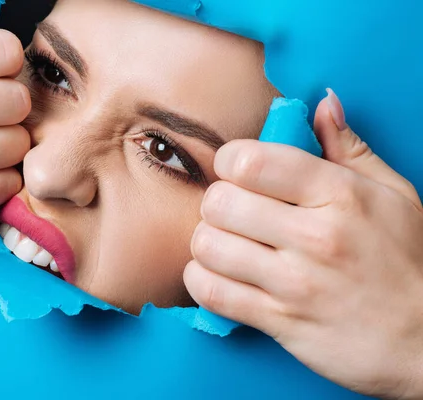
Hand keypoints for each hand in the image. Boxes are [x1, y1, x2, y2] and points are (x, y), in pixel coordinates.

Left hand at [185, 89, 422, 398]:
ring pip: (207, 246)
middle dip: (216, 202)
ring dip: (207, 242)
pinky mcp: (279, 322)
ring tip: (225, 243)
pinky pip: (211, 293)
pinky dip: (201, 280)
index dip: (230, 160)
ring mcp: (295, 283)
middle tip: (232, 211)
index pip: (250, 161)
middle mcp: (314, 237)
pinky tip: (219, 274)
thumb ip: (349, 147)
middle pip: (219, 201)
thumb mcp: (394, 194)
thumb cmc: (408, 262)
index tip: (237, 170)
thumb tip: (323, 101)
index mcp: (339, 194)